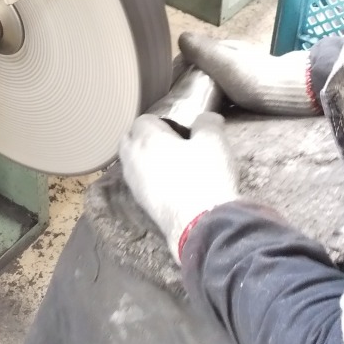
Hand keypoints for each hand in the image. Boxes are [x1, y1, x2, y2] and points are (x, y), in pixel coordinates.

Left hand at [119, 113, 239, 262]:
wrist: (200, 224)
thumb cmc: (205, 176)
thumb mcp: (214, 142)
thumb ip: (207, 123)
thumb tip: (206, 118)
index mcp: (146, 139)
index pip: (142, 120)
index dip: (161, 122)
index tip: (180, 131)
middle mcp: (133, 159)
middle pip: (129, 141)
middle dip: (144, 139)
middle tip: (172, 145)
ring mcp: (134, 184)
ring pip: (131, 163)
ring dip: (145, 160)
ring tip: (172, 165)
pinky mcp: (141, 204)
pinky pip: (139, 183)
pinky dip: (149, 179)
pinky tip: (171, 185)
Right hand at [179, 33, 318, 116]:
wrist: (292, 94)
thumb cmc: (253, 79)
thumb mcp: (222, 62)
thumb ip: (202, 51)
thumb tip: (181, 37)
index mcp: (225, 48)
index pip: (194, 54)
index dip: (179, 68)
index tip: (169, 87)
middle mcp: (235, 57)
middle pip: (205, 68)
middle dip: (192, 82)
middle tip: (180, 103)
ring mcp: (246, 72)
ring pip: (217, 81)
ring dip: (206, 92)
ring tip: (195, 110)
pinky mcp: (256, 88)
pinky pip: (229, 93)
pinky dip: (220, 100)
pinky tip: (216, 113)